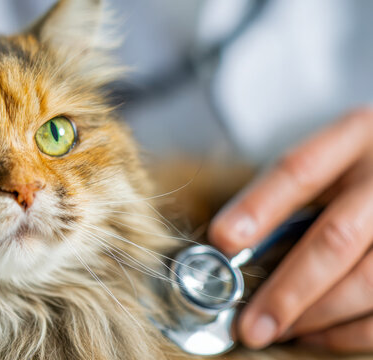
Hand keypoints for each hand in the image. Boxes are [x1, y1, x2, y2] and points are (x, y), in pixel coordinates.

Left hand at [209, 108, 372, 352]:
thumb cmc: (354, 172)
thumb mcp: (325, 161)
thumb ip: (281, 197)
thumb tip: (230, 247)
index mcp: (355, 138)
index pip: (300, 169)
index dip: (259, 207)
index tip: (223, 240)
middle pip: (337, 237)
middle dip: (289, 289)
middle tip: (250, 326)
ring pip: (368, 281)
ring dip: (317, 317)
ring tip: (276, 331)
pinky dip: (348, 332)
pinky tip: (315, 333)